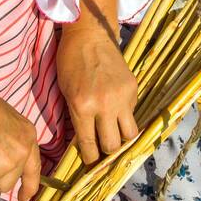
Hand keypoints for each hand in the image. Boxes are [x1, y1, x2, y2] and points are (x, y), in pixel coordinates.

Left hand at [56, 0, 138, 164]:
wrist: (90, 34)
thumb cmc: (70, 62)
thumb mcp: (67, 92)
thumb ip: (77, 117)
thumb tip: (87, 141)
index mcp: (82, 108)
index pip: (90, 146)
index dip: (91, 161)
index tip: (92, 166)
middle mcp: (105, 106)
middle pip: (113, 146)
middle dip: (107, 154)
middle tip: (103, 153)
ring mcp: (122, 98)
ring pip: (130, 135)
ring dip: (122, 139)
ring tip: (115, 138)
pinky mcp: (133, 89)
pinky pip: (133, 114)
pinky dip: (126, 118)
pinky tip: (118, 113)